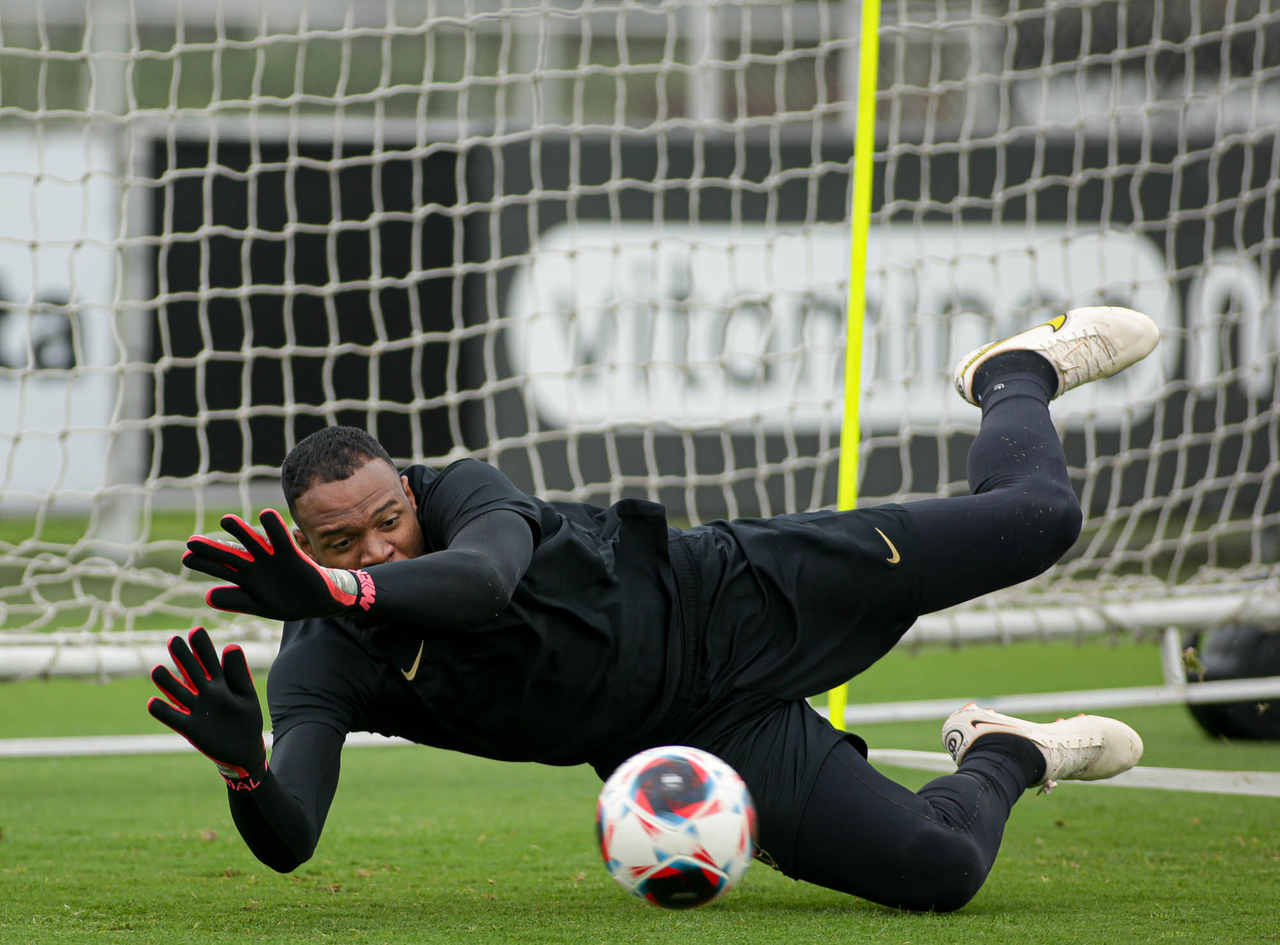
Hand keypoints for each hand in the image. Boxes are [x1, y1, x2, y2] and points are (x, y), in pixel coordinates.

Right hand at [147, 627, 266, 788]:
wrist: (243, 750)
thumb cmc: (246, 719)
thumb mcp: (246, 695)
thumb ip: (238, 673)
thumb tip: (231, 645)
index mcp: (221, 682)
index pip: (210, 660)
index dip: (202, 646)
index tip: (195, 630)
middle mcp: (204, 692)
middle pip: (191, 670)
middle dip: (182, 656)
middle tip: (174, 640)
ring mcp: (195, 709)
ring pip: (177, 691)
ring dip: (167, 682)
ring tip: (158, 670)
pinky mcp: (189, 727)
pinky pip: (172, 717)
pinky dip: (162, 710)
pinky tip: (152, 702)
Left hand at [182, 508, 372, 620]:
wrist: (319, 601)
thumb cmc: (288, 602)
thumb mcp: (259, 606)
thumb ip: (236, 601)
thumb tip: (208, 596)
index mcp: (246, 579)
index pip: (221, 569)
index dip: (203, 563)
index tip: (187, 557)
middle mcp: (256, 565)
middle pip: (231, 555)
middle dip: (212, 549)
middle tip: (191, 542)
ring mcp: (273, 559)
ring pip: (253, 543)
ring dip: (240, 532)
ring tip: (225, 521)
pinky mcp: (292, 556)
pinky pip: (281, 540)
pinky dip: (274, 528)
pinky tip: (266, 514)